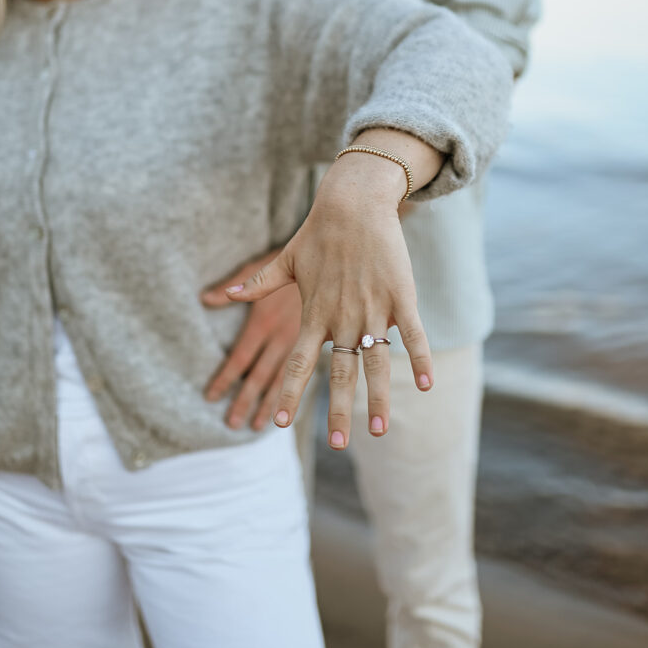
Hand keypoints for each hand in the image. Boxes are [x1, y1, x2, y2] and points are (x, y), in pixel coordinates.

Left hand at [220, 132, 438, 449]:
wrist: (353, 202)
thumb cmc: (318, 232)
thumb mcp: (284, 260)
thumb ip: (257, 284)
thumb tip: (222, 295)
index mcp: (313, 313)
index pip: (296, 363)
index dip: (288, 393)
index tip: (279, 423)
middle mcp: (341, 317)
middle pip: (338, 374)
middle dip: (337, 411)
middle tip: (336, 444)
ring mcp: (372, 308)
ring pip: (375, 363)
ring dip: (378, 398)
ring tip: (379, 431)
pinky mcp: (399, 295)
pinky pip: (412, 333)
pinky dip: (419, 358)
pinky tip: (426, 385)